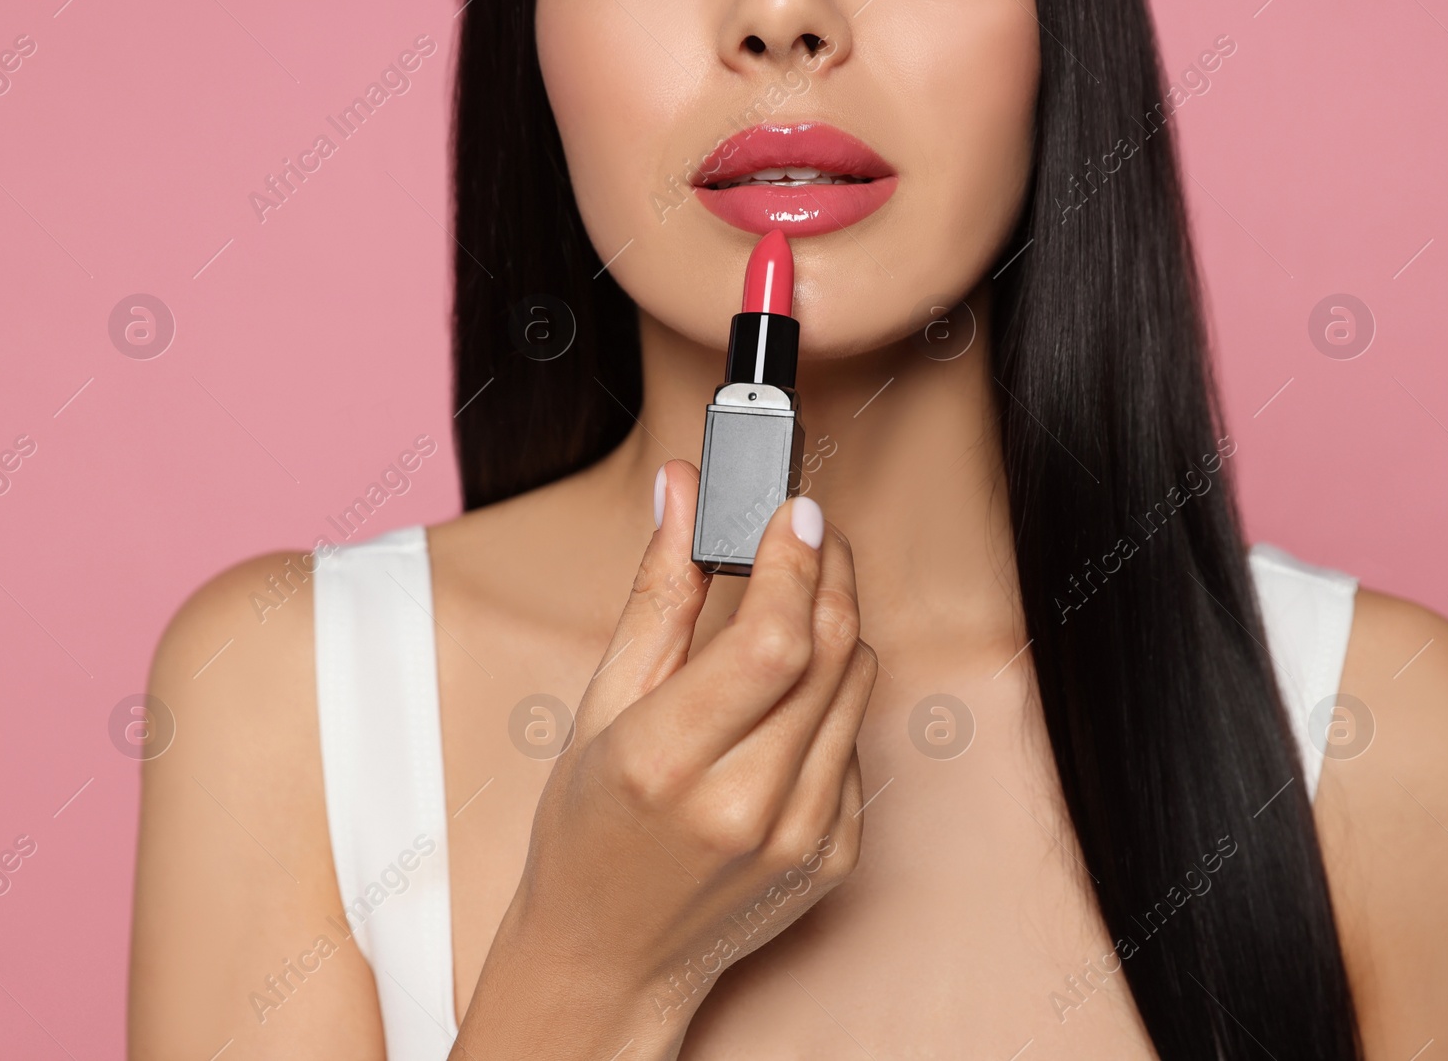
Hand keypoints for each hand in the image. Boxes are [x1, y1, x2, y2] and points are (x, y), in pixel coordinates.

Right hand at [455, 459, 874, 1058]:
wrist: (611, 955)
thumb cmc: (588, 832)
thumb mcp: (600, 706)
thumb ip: (655, 594)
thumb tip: (681, 492)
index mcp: (666, 763)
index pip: (772, 640)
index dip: (795, 561)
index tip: (795, 510)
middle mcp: (745, 806)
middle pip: (831, 652)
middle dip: (829, 571)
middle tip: (808, 531)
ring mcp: (802, 837)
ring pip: (859, 686)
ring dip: (836, 626)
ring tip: (794, 603)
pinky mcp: (836, 854)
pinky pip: (858, 740)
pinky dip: (832, 700)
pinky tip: (785, 702)